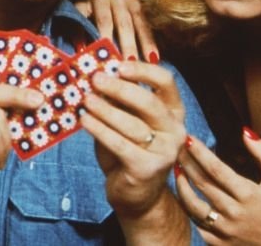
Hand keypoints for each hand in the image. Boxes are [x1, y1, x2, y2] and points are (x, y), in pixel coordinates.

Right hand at [74, 0, 158, 62]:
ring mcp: (99, 0)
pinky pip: (81, 19)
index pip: (142, 24)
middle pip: (125, 23)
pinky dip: (80, 34)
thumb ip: (139, 30)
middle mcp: (118, 0)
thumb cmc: (115, 2)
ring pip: (104, 21)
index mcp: (133, 3)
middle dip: (128, 44)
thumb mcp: (130, 10)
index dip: (148, 42)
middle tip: (131, 62)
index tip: (152, 60)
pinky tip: (82, 49)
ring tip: (108, 57)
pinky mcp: (80, 2)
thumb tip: (152, 58)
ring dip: (107, 39)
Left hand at [80, 60, 185, 216]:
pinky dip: (100, 130)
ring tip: (85, 100)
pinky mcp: (148, 168)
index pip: (166, 81)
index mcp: (174, 110)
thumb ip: (120, 99)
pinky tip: (84, 120)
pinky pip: (120, 144)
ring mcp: (165, 151)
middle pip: (149, 102)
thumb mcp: (127, 119)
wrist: (136, 194)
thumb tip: (100, 73)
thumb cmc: (129, 150)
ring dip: (105, 109)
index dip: (143, 70)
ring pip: (132, 124)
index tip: (118, 65)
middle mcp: (175, 129)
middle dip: (120, 88)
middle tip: (96, 79)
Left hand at [176, 131, 260, 244]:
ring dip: (181, 185)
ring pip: (193, 205)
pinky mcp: (219, 244)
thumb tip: (245, 132)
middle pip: (202, 184)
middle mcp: (234, 213)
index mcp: (249, 195)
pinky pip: (196, 224)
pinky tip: (183, 194)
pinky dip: (187, 208)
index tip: (188, 139)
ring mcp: (225, 230)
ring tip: (176, 169)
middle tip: (176, 147)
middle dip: (186, 162)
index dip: (200, 152)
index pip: (217, 169)